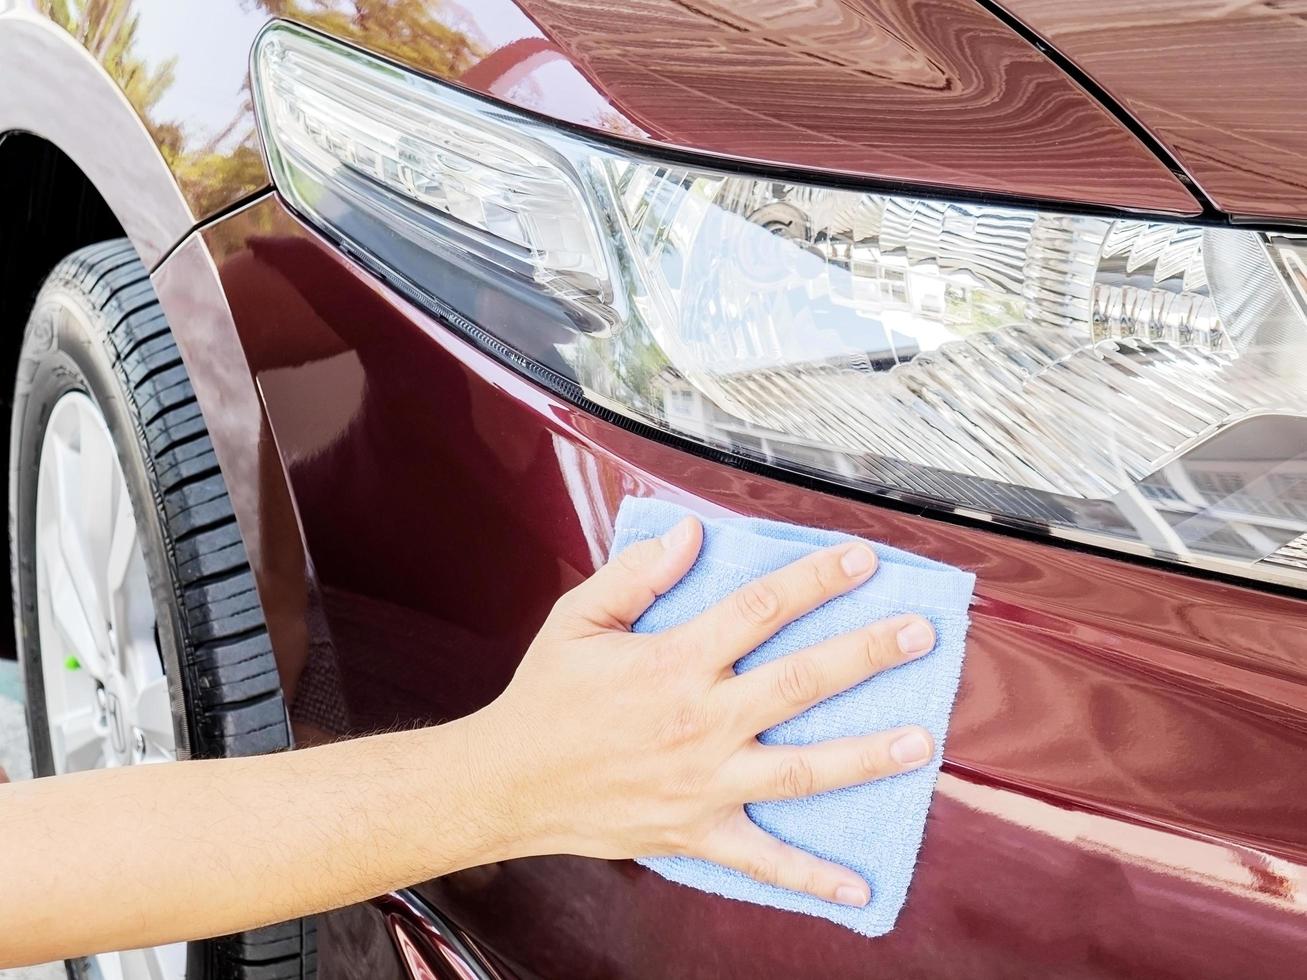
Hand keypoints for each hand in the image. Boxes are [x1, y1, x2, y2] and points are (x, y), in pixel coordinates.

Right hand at [472, 515, 937, 907]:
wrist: (508, 783)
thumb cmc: (545, 698)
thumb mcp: (578, 619)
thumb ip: (636, 573)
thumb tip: (690, 533)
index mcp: (673, 662)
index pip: (761, 608)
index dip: (817, 580)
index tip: (863, 561)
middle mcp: (701, 721)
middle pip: (801, 680)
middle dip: (867, 652)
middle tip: (920, 634)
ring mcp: (706, 782)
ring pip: (802, 767)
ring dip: (867, 754)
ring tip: (922, 741)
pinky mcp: (699, 831)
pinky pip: (764, 860)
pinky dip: (813, 877)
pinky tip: (860, 886)